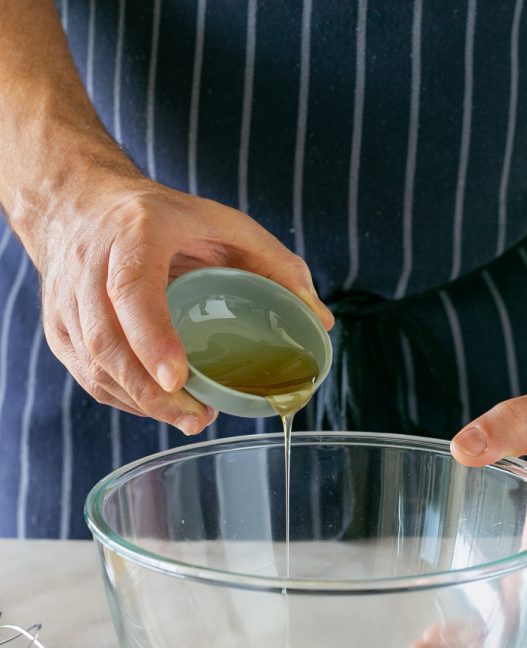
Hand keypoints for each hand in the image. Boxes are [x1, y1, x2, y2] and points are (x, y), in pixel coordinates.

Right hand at [35, 170, 332, 433]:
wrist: (82, 205)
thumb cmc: (164, 219)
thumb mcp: (225, 224)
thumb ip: (277, 265)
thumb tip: (321, 322)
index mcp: (134, 234)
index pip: (132, 289)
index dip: (152, 336)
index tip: (178, 377)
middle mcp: (90, 266)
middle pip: (108, 340)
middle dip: (151, 390)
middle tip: (197, 416)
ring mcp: (67, 302)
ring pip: (95, 366)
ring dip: (141, 402)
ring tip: (189, 417)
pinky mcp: (59, 329)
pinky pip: (89, 376)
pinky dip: (125, 399)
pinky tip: (160, 406)